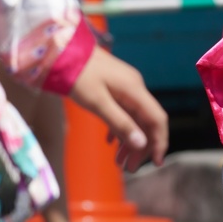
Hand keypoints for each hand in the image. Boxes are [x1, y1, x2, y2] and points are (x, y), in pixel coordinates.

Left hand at [69, 44, 168, 170]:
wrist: (63, 52)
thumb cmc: (78, 76)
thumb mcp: (97, 103)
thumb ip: (120, 123)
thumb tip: (141, 144)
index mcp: (134, 90)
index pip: (157, 119)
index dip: (159, 142)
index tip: (155, 163)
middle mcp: (135, 88)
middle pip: (147, 121)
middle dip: (141, 146)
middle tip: (128, 169)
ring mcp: (125, 87)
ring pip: (134, 118)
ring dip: (128, 140)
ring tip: (117, 162)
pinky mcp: (114, 87)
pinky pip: (124, 111)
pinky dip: (119, 129)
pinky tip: (110, 141)